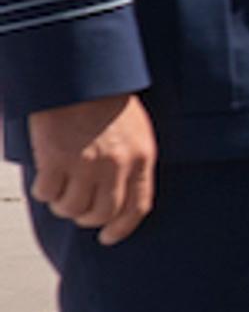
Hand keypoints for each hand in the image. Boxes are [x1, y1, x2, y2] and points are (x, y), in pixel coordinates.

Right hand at [28, 93, 155, 244]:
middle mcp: (116, 166)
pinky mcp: (55, 158)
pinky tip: (44, 181)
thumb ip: (132, 162)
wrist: (81, 74)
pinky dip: (43, 192)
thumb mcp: (136, 131)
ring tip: (60, 194)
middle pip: (101, 213)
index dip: (122, 228)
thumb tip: (120, 193)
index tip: (109, 238)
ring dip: (63, 206)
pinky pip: (47, 193)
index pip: (137, 207)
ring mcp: (85, 164)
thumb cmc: (108, 100)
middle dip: (87, 218)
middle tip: (77, 211)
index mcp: (141, 158)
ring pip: (71, 208)